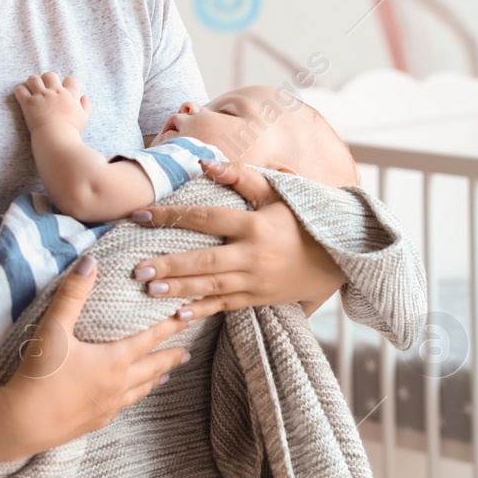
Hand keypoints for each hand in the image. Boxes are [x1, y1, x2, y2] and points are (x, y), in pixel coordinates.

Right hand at [0, 256, 190, 451]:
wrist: (23, 423)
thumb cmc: (39, 374)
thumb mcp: (54, 328)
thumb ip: (73, 294)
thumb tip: (90, 261)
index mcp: (114, 360)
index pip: (150, 339)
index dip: (169, 327)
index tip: (186, 318)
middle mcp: (118, 384)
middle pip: (152, 367)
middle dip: (170, 358)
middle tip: (186, 353)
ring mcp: (108, 406)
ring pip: (140, 390)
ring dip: (154, 380)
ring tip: (166, 376)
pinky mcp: (94, 422)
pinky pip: (121, 407)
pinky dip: (132, 398)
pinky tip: (127, 399)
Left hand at [14, 72, 90, 133]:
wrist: (57, 138)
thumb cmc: (71, 130)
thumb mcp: (84, 118)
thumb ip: (86, 106)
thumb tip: (84, 96)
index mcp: (70, 94)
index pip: (70, 79)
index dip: (67, 82)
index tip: (64, 89)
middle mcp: (55, 92)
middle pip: (50, 75)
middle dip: (47, 80)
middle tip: (45, 89)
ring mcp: (41, 96)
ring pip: (33, 79)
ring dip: (32, 83)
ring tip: (32, 90)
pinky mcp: (28, 103)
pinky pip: (20, 90)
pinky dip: (20, 91)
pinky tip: (23, 97)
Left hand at [127, 159, 344, 318]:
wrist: (339, 257)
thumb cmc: (302, 219)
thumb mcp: (278, 193)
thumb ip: (241, 175)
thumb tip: (205, 163)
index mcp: (256, 224)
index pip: (206, 218)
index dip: (172, 216)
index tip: (141, 215)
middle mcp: (254, 255)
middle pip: (205, 260)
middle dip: (170, 265)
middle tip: (138, 269)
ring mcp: (257, 280)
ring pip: (212, 286)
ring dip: (180, 289)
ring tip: (149, 289)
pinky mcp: (259, 298)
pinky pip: (226, 306)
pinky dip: (203, 310)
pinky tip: (178, 314)